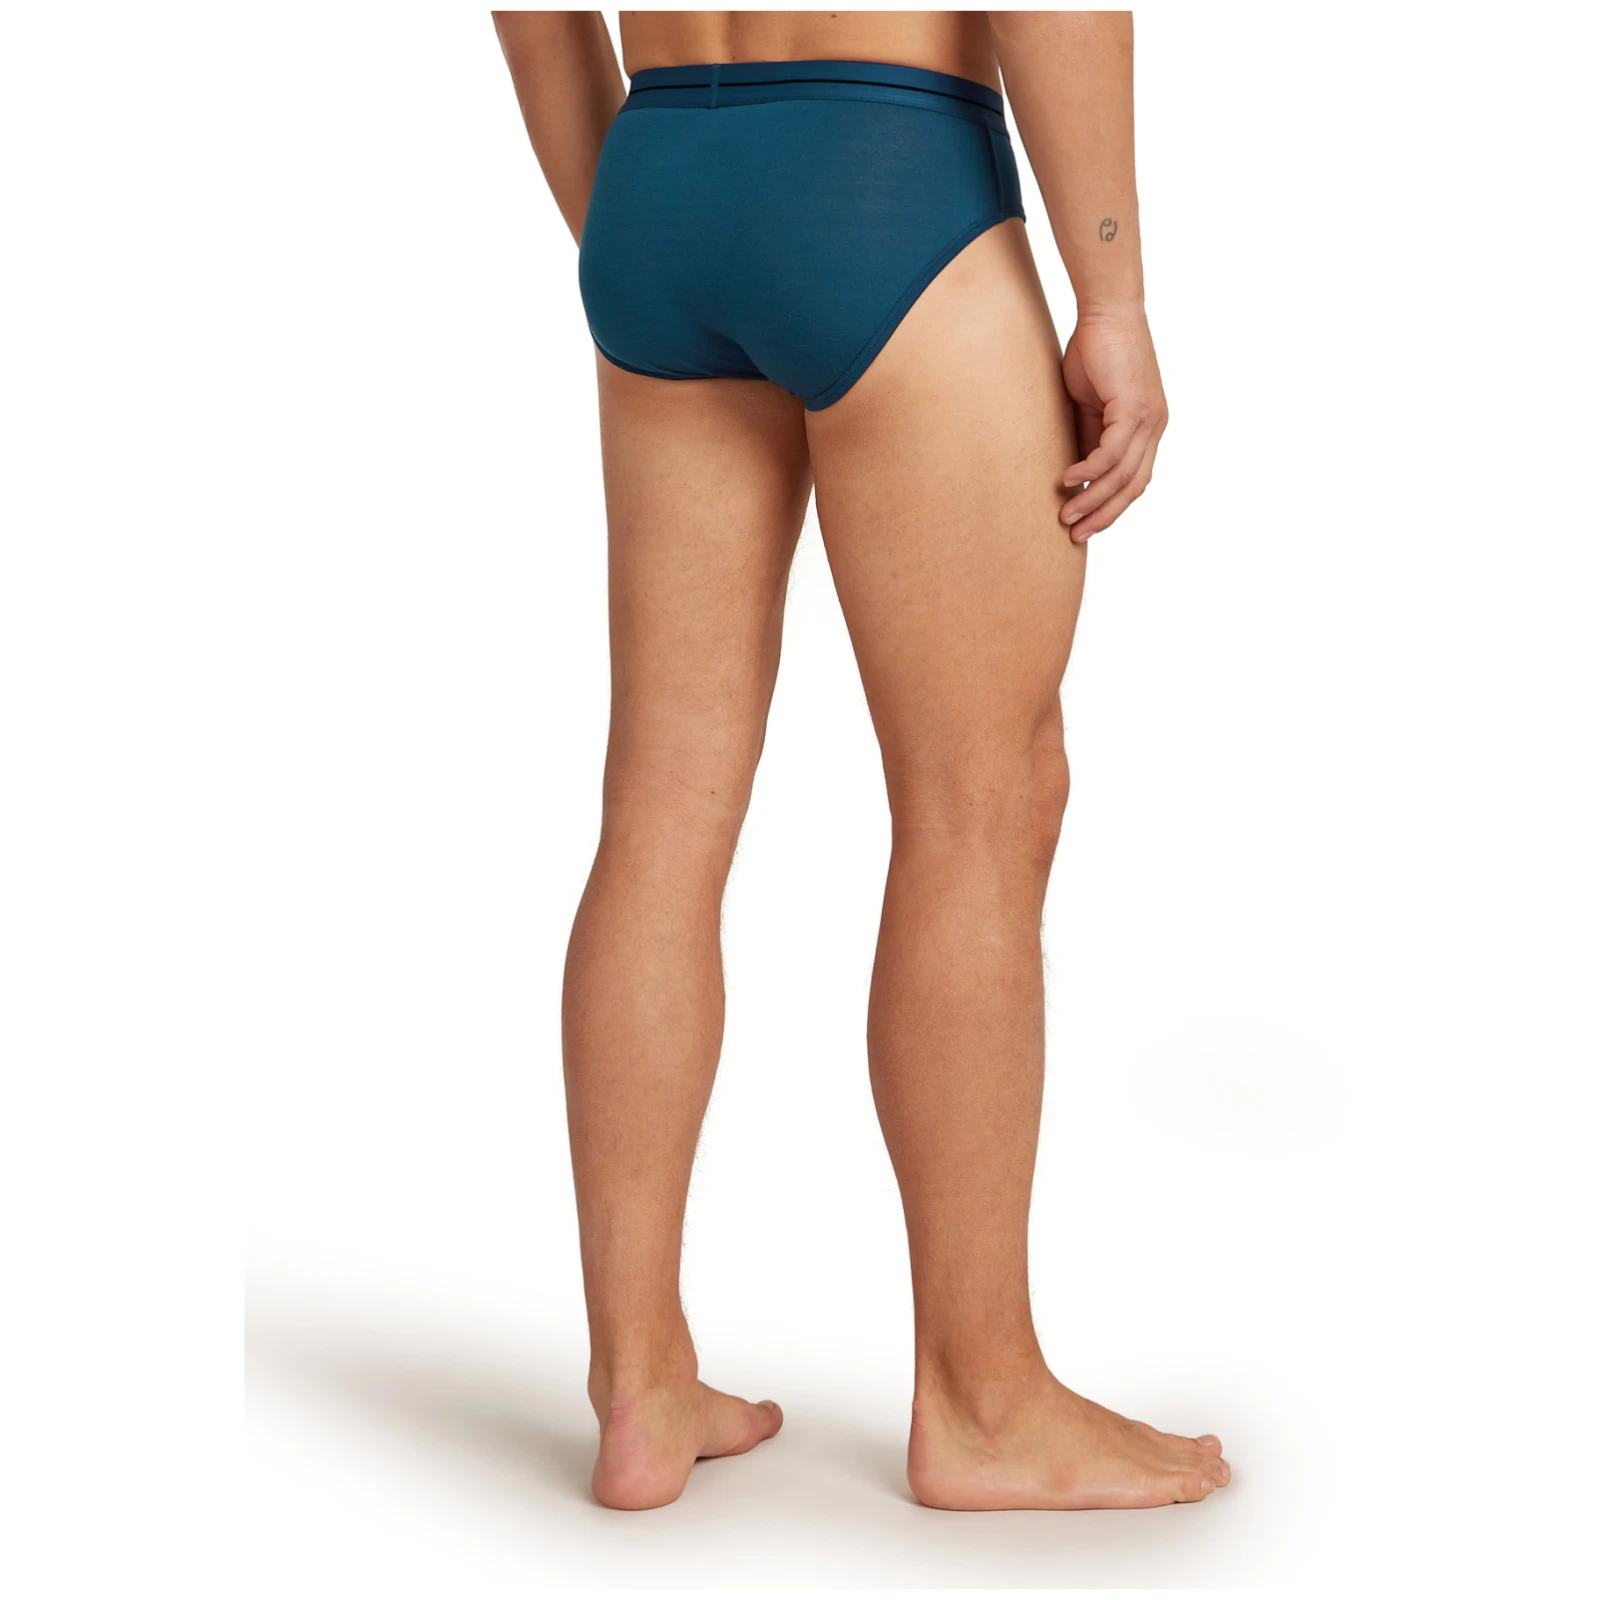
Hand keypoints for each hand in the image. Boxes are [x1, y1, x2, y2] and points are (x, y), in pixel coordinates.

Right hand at [1059, 307, 1167, 540]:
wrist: (1107, 311)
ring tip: (1066, 516)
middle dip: (1104, 515)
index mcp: (1147, 429)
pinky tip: (1068, 480)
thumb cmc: (1095, 352)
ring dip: (1092, 499)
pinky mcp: (1135, 407)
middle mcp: (1155, 427)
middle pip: (1134, 487)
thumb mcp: (1090, 406)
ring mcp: (1149, 418)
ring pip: (1123, 475)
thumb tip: (1075, 474)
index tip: (1085, 526)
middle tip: (1076, 535)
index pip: (1134, 480)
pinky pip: (1112, 452)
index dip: (1110, 507)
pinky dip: (1090, 470)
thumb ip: (1088, 438)